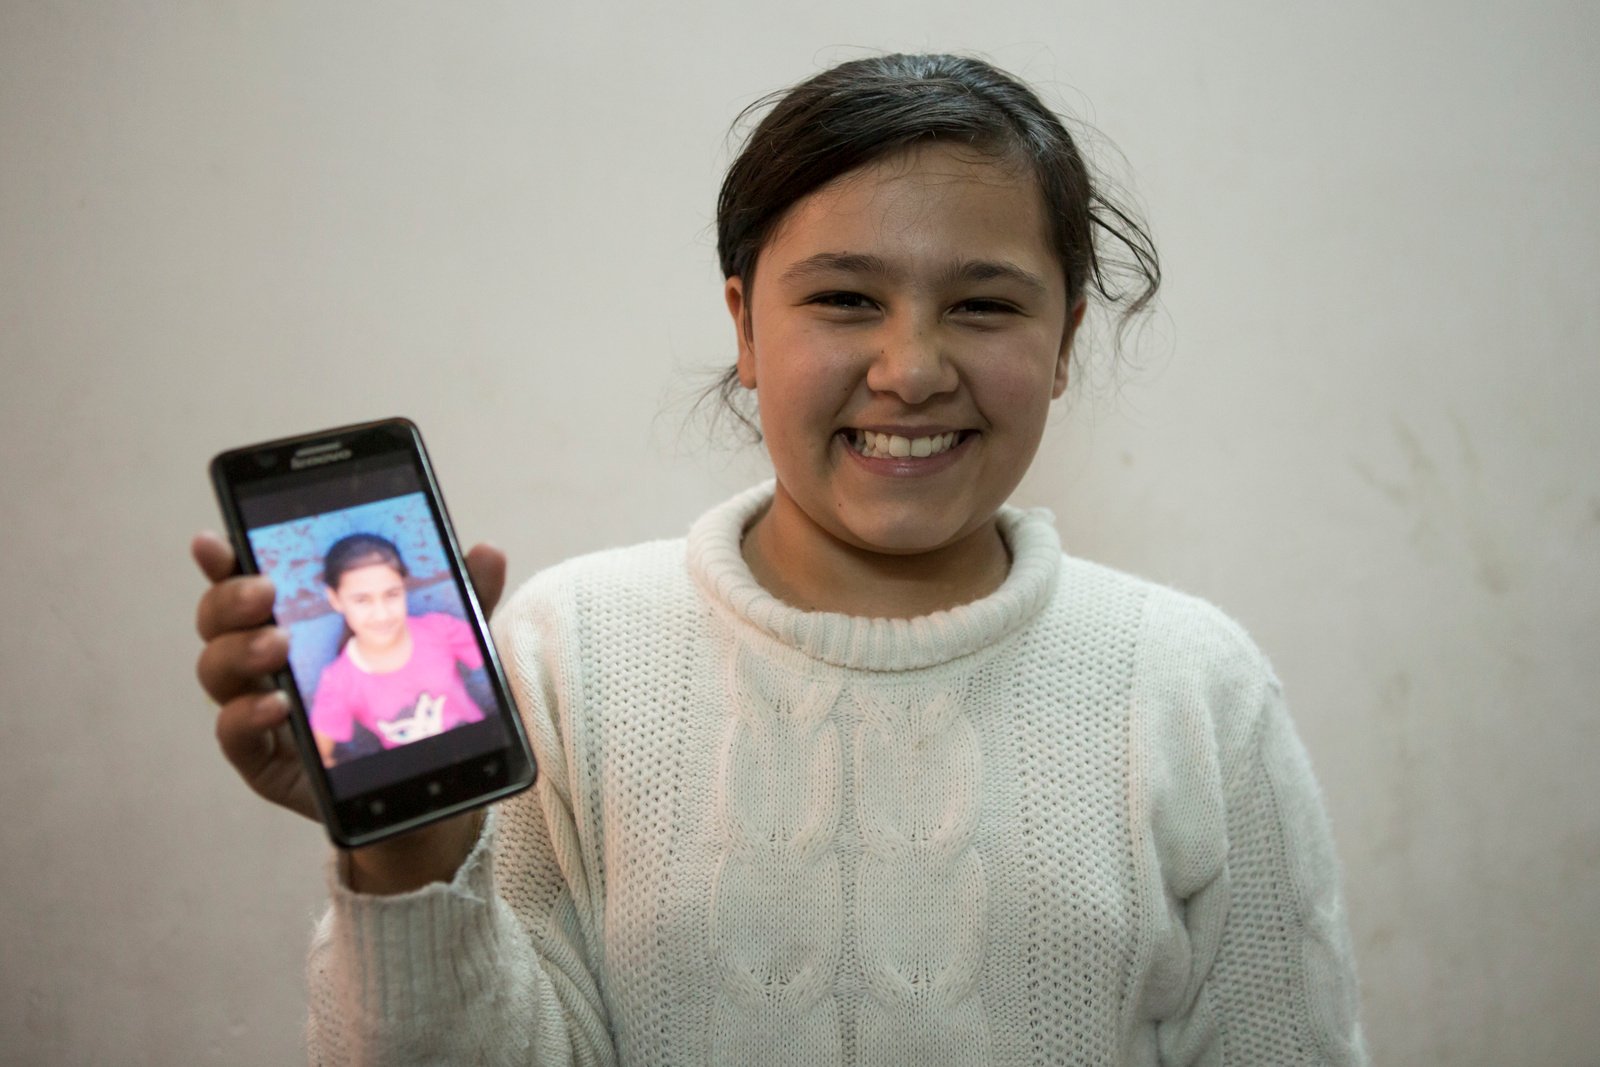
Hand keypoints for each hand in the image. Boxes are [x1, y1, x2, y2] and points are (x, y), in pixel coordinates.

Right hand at [192, 532, 507, 890]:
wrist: (422, 786)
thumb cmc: (414, 704)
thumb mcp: (444, 646)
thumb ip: (464, 600)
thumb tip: (488, 551)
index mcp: (294, 626)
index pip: (247, 584)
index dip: (224, 561)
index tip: (216, 540)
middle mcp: (265, 665)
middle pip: (219, 624)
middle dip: (230, 601)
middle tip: (264, 592)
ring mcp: (259, 712)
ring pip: (217, 673)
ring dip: (240, 651)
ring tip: (276, 644)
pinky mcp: (265, 762)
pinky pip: (235, 736)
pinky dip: (247, 715)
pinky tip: (278, 705)